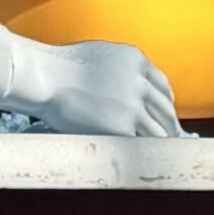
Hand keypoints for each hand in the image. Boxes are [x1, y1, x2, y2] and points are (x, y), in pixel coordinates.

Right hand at [24, 40, 182, 138]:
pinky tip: (146, 158)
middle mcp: (139, 81)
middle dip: (167, 124)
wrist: (45, 78)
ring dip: (160, 141)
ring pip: (159, 129)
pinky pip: (143, 142)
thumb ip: (118, 69)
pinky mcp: (123, 126)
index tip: (164, 114)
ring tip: (160, 153)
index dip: (165, 102)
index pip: (162, 85)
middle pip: (165, 108)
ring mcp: (133, 104)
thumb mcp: (98, 56)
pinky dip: (146, 150)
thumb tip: (121, 85)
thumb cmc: (59, 68)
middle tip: (168, 137)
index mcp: (135, 60)